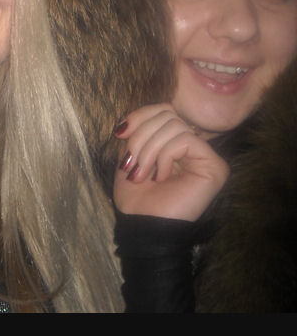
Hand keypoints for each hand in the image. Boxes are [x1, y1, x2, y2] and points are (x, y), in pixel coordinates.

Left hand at [112, 104, 229, 221]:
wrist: (143, 225)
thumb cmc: (136, 195)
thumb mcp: (130, 154)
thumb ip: (137, 131)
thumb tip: (130, 120)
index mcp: (174, 140)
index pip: (162, 109)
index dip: (140, 116)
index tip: (120, 134)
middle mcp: (193, 145)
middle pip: (167, 114)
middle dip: (141, 137)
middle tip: (131, 164)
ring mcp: (206, 155)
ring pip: (174, 125)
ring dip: (149, 149)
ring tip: (143, 174)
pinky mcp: (215, 166)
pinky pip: (186, 140)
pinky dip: (165, 155)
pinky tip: (162, 176)